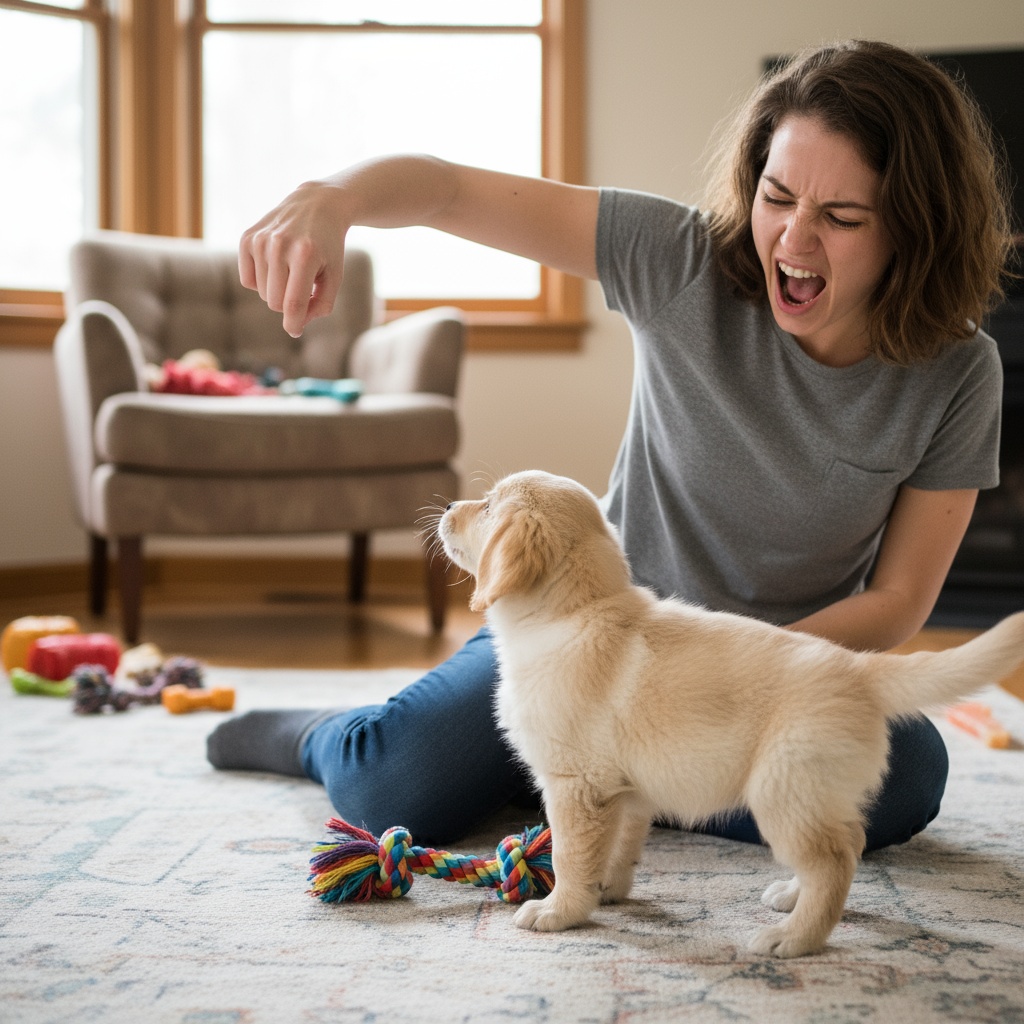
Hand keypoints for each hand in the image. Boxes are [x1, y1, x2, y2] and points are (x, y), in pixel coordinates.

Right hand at [238, 181, 347, 337]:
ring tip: (291, 268)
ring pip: (261, 293)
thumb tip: (295, 326)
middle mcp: (279, 246)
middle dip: (288, 303)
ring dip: (276, 289)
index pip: (293, 303)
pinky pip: (247, 280)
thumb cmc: (329, 247)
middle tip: (302, 285)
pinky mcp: (247, 238)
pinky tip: (275, 264)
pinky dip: (260, 280)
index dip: (293, 324)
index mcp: (305, 256)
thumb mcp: (335, 276)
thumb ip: (320, 306)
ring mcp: (260, 240)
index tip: (295, 330)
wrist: (317, 205)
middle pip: (274, 302)